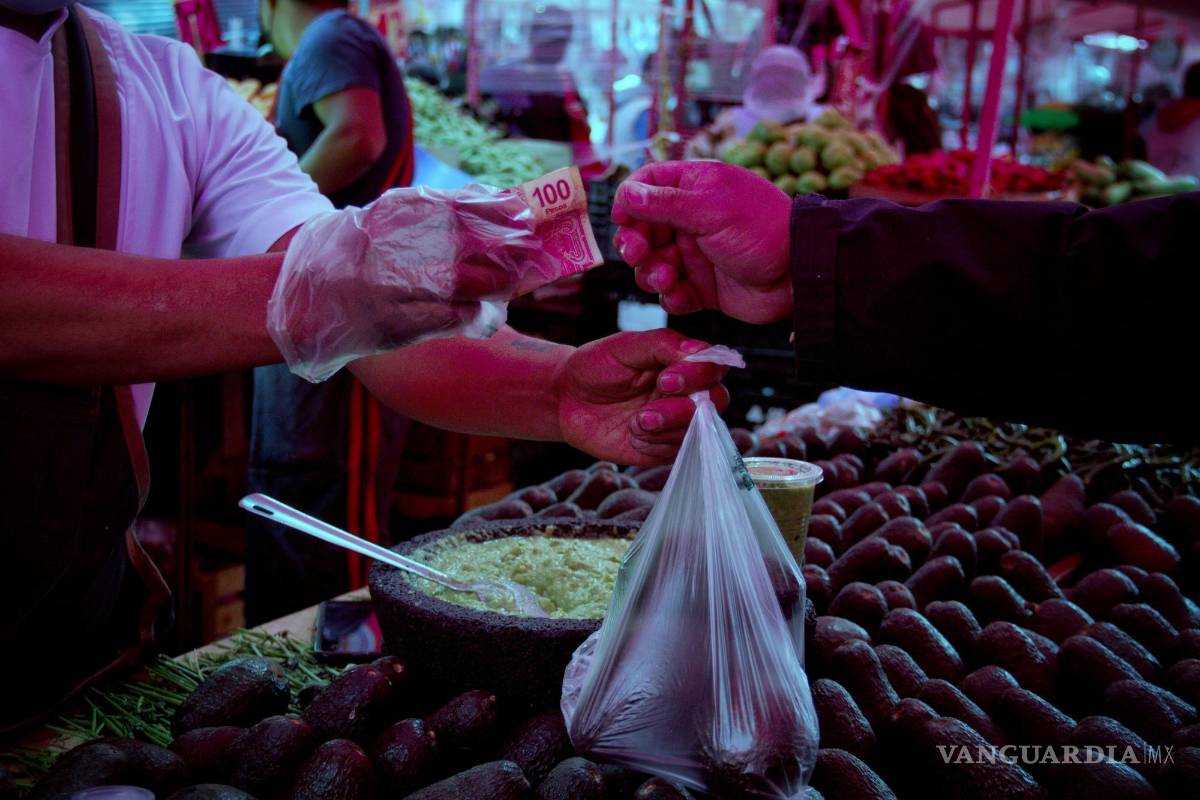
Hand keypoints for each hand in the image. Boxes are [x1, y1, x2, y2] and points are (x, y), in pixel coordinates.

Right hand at [268, 184, 540, 381]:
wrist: (299, 298)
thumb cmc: (354, 254)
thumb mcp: (386, 220)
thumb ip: (434, 212)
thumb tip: (498, 204)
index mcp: (389, 216)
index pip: (454, 206)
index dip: (496, 210)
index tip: (525, 213)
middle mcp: (390, 249)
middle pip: (466, 246)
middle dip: (507, 250)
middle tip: (532, 251)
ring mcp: (390, 289)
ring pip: (462, 285)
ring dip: (495, 284)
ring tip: (511, 282)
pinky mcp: (393, 326)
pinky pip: (448, 320)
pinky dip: (474, 315)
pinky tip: (486, 312)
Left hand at [554, 329, 729, 464]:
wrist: (566, 399)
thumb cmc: (595, 366)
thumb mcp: (624, 347)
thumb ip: (663, 344)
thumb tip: (699, 350)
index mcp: (682, 362)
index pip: (713, 367)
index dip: (697, 376)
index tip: (665, 380)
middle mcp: (686, 392)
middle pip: (715, 402)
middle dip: (683, 411)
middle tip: (647, 413)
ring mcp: (677, 421)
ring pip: (697, 431)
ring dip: (664, 430)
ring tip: (634, 422)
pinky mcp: (664, 447)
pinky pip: (677, 453)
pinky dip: (655, 445)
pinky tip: (633, 435)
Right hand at [612, 161, 793, 323]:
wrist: (799, 274)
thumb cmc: (762, 230)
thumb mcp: (711, 208)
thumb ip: (665, 203)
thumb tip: (626, 194)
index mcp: (695, 188)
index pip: (647, 185)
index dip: (630, 201)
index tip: (622, 220)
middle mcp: (691, 220)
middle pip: (643, 229)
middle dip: (635, 243)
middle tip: (639, 254)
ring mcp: (696, 254)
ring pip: (653, 263)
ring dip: (650, 273)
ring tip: (665, 278)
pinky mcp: (703, 287)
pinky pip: (673, 292)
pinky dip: (671, 296)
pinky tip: (680, 294)